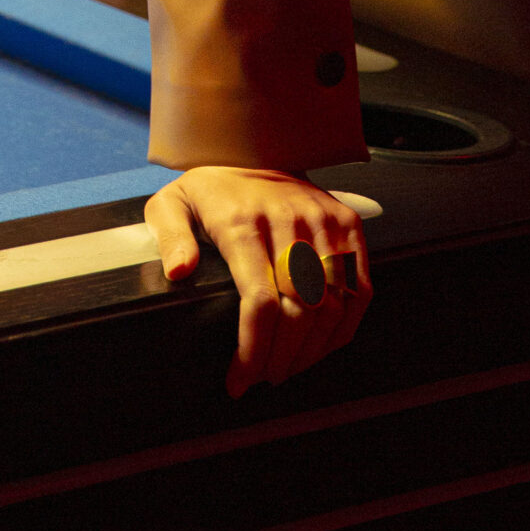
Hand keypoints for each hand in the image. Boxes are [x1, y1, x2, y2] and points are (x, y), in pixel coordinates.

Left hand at [146, 165, 371, 397]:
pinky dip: (344, 328)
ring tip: (288, 368)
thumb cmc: (210, 189)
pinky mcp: (347, 223)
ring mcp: (322, 221)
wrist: (254, 147)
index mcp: (241, 221)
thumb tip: (179, 272)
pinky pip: (360, 289)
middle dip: (282, 359)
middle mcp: (288, 220)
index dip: (253, 352)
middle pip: (299, 312)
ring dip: (313, 352)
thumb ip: (170, 236)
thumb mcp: (172, 203)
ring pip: (333, 307)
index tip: (239, 383)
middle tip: (264, 379)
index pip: (260, 301)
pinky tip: (321, 346)